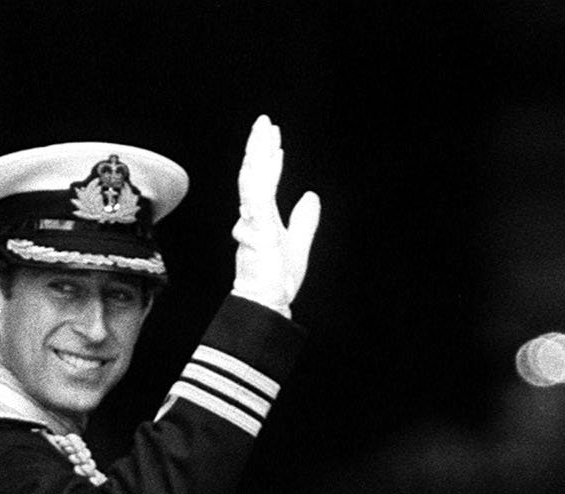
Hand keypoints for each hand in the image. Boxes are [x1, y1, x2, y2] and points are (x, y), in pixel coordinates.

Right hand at [232, 114, 320, 317]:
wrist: (270, 300)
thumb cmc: (278, 278)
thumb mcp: (300, 242)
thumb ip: (305, 219)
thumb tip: (311, 196)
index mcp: (262, 216)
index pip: (263, 179)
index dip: (268, 157)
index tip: (274, 138)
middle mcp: (253, 215)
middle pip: (254, 172)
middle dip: (259, 145)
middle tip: (265, 122)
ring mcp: (252, 220)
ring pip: (252, 178)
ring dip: (259, 152)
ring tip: (264, 130)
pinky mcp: (256, 228)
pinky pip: (257, 195)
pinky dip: (263, 175)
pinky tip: (268, 157)